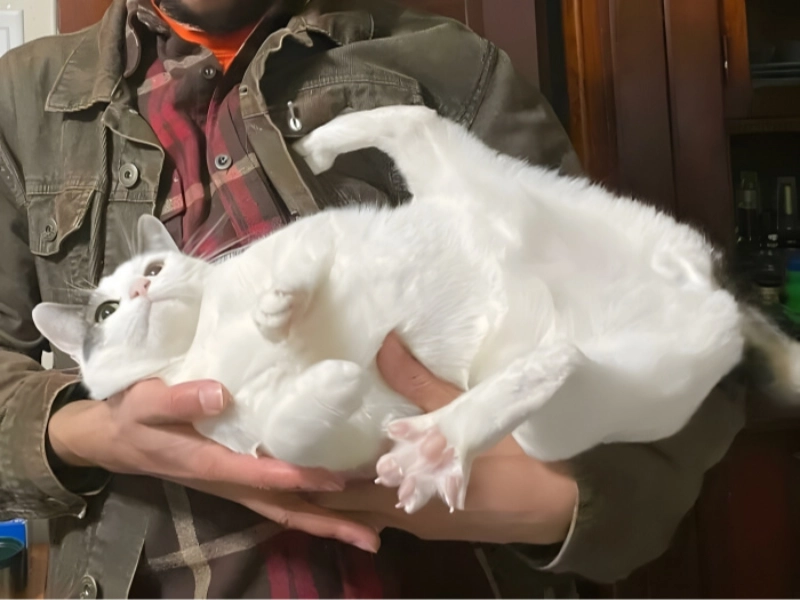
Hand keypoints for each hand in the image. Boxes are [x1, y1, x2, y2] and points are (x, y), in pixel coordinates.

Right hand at [48, 378, 380, 551]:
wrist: (115, 440)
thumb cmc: (132, 419)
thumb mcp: (144, 404)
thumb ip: (179, 400)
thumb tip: (221, 394)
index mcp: (209, 463)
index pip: (258, 475)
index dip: (295, 478)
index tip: (334, 480)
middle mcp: (229, 481)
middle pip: (284, 509)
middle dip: (327, 524)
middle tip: (372, 536)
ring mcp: (236, 483)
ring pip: (286, 509)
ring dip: (327, 520)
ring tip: (370, 530)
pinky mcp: (239, 475)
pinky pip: (280, 496)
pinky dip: (311, 503)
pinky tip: (338, 497)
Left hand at [311, 333, 578, 545]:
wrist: (558, 505)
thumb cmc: (513, 460)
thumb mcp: (464, 416)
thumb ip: (418, 382)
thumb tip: (384, 343)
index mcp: (405, 489)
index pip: (339, 490)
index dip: (307, 475)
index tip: (275, 456)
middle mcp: (406, 513)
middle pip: (347, 506)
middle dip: (320, 486)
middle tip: (288, 458)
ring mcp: (421, 521)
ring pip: (370, 510)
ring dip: (347, 491)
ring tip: (320, 461)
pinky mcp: (437, 521)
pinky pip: (393, 511)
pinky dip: (375, 494)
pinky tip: (372, 474)